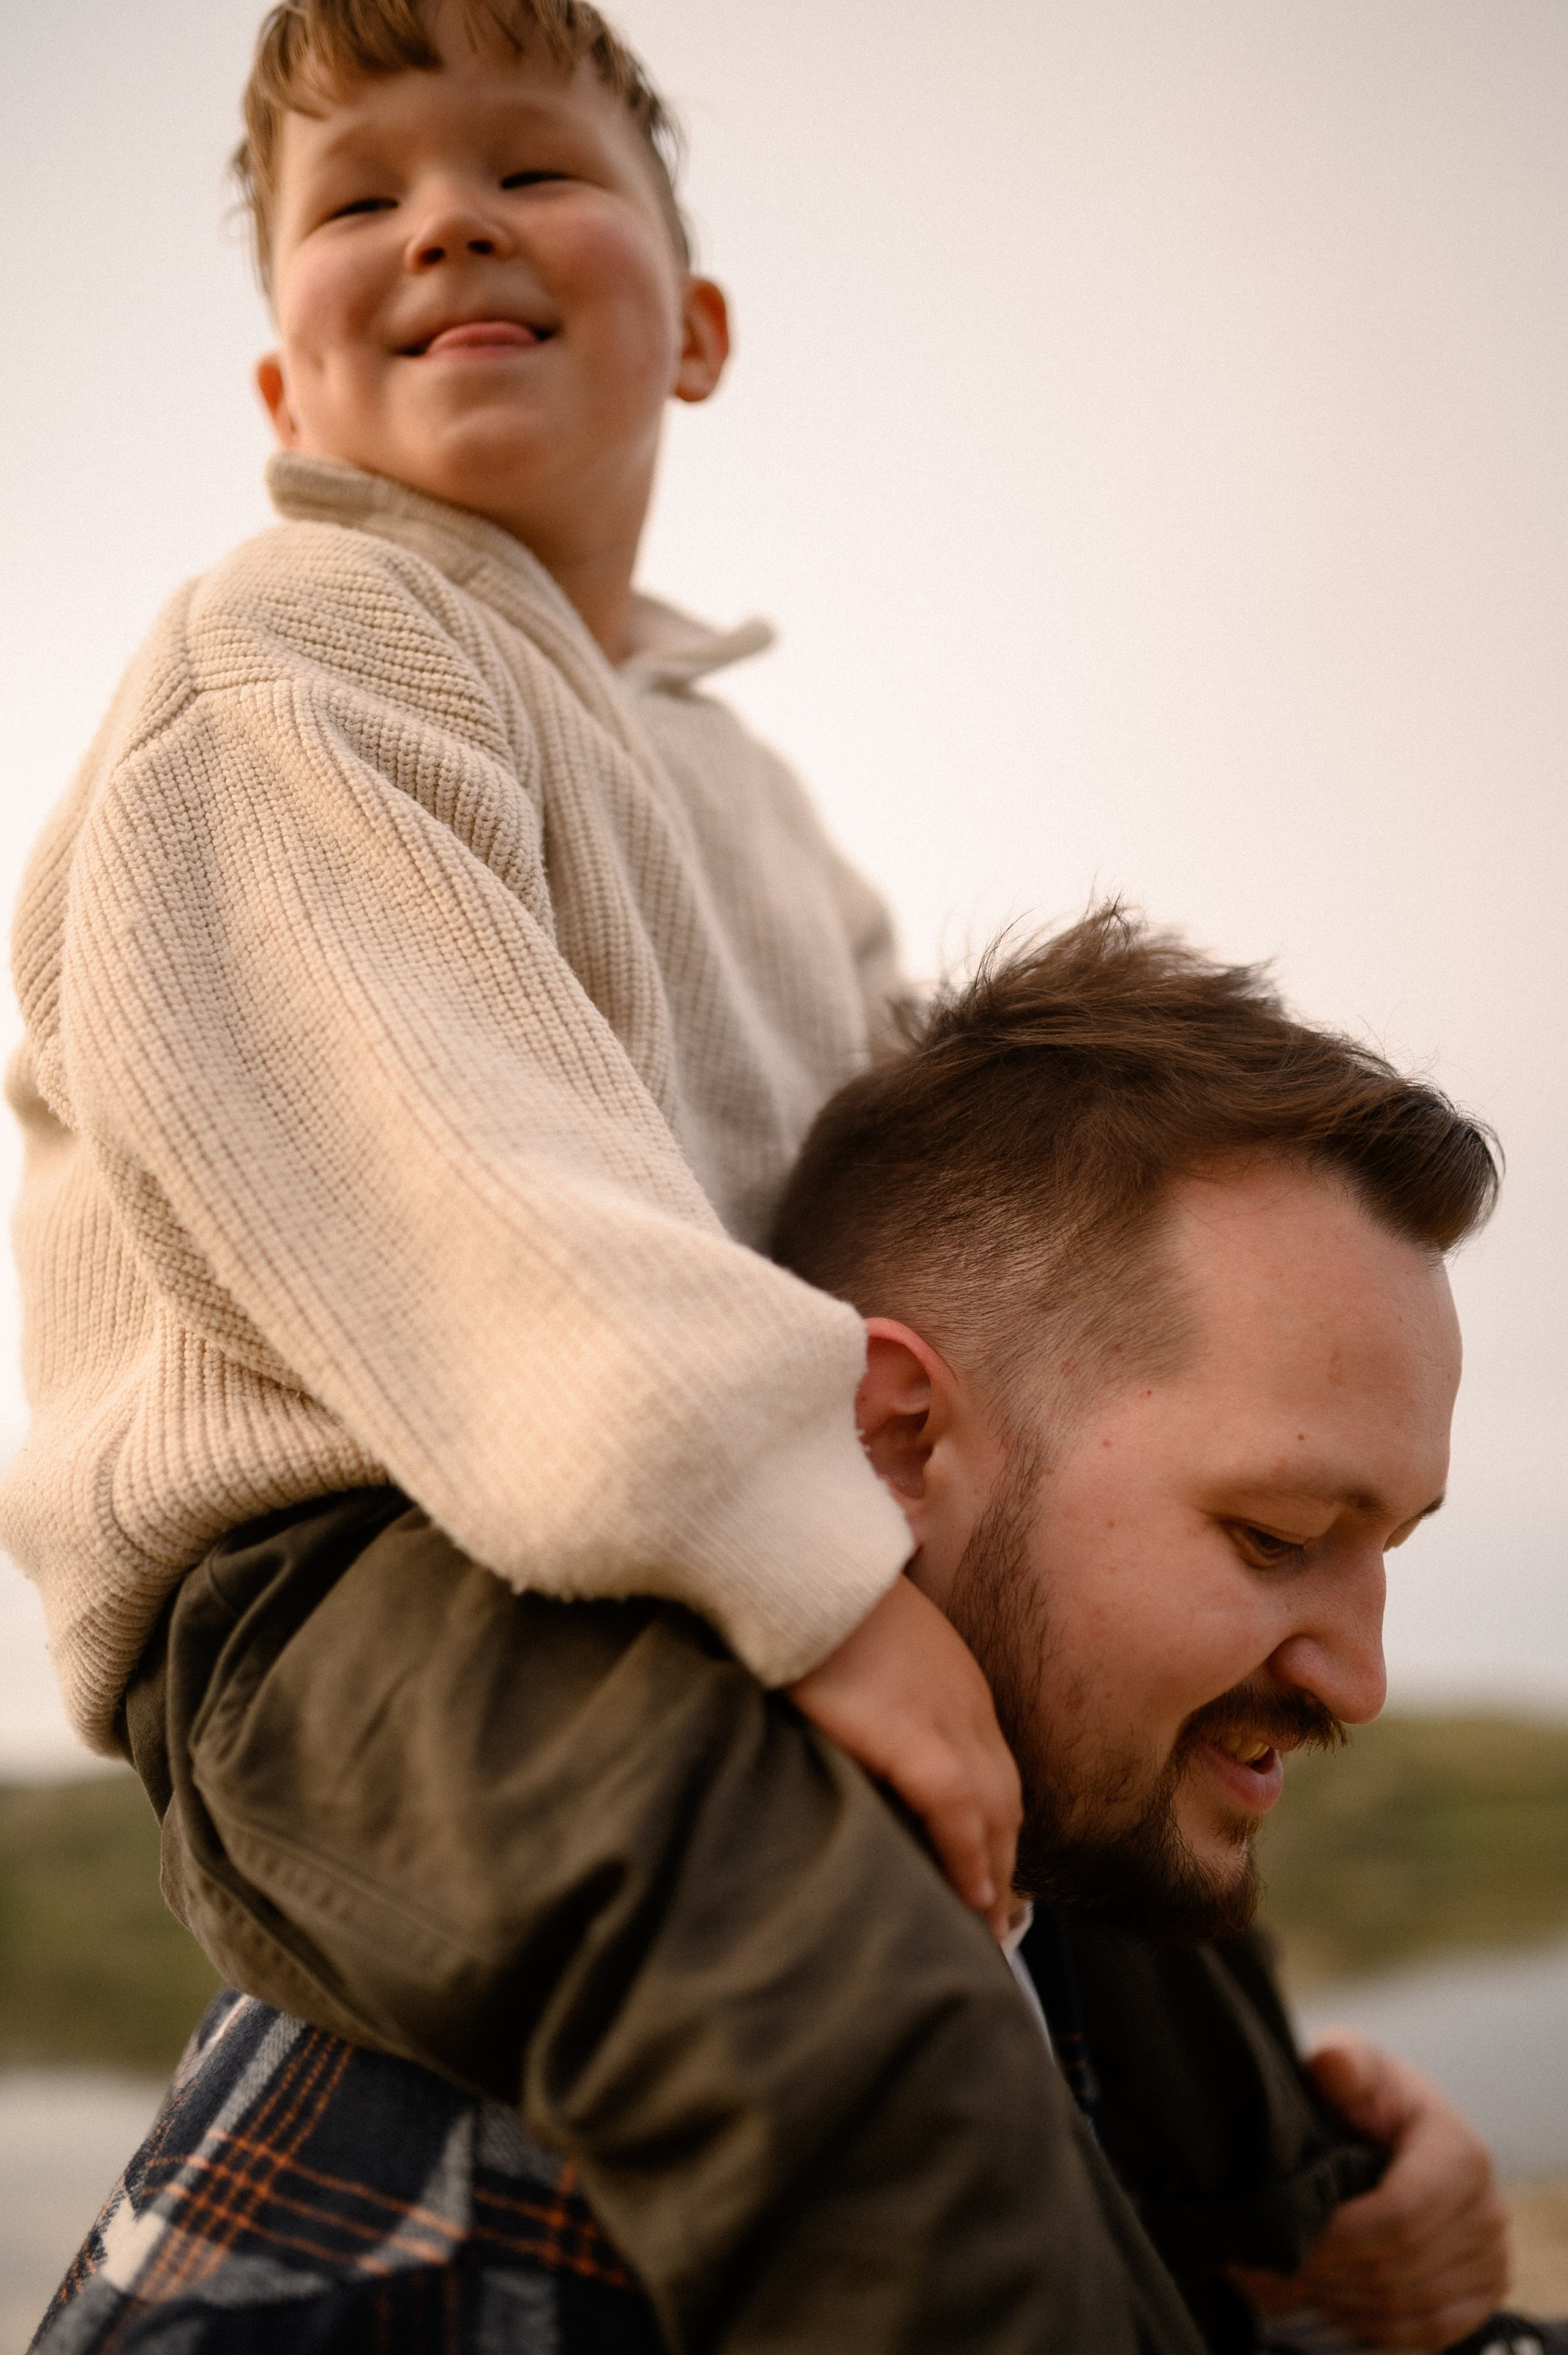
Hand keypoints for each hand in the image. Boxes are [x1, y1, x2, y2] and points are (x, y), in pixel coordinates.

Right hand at [786, 1574, 1022, 1937]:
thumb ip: (877, 1689)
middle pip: (1005, 1797)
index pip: (991, 1767)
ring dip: (996, 1871)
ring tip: (986, 1925)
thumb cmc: (816, 1600)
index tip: (988, 1864)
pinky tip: (969, 1896)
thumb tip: (858, 1728)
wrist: (804, 1565)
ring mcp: (945, 1720)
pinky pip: (956, 1814)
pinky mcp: (912, 1738)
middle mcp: (965, 1706)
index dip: (992, 1821)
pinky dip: (969, 1858)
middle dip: (1005, 1858)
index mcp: (954, 1684)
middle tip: (998, 1917)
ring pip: (994, 1812)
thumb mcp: (864, 1646)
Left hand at [1232, 2029, 1510, 2350]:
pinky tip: (1333, 2298)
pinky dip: (1373, 2323)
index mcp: (1462, 2152)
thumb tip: (1334, 2065)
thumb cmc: (1365, 2095)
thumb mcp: (1350, 2064)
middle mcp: (1489, 2209)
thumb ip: (1340, 2062)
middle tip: (1273, 2262)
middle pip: (1400, 2269)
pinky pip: (1428, 2331)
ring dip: (1344, 2299)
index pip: (1400, 2217)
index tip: (1286, 2233)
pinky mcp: (1484, 2291)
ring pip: (1410, 2306)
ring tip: (1292, 2277)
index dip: (1340, 2235)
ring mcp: (1492, 2256)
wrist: (1395, 2128)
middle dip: (1330, 2270)